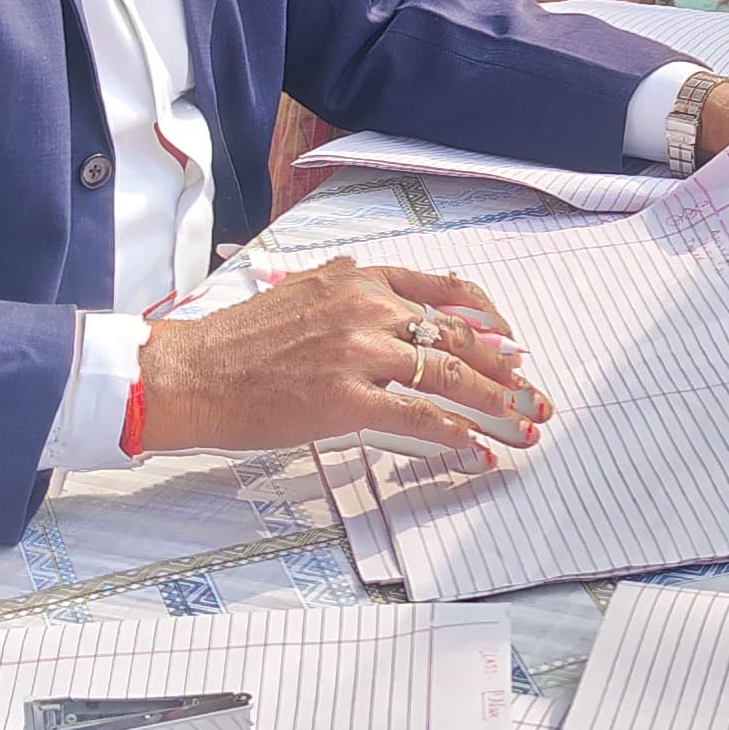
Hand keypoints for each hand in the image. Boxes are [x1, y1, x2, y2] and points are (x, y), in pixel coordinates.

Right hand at [138, 257, 549, 463]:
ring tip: (523, 427)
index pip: (446, 291)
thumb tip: (395, 302)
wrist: (194, 371)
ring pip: (448, 376)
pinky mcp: (346, 398)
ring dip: (496, 405)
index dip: (490, 320)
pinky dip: (455, 436)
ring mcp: (358, 352)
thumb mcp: (304, 292)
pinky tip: (476, 451)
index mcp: (360, 279)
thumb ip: (353, 292)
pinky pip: (418, 417)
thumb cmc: (241, 341)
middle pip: (458, 337)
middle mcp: (366, 306)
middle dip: (506, 370)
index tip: (511, 343)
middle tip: (534, 395)